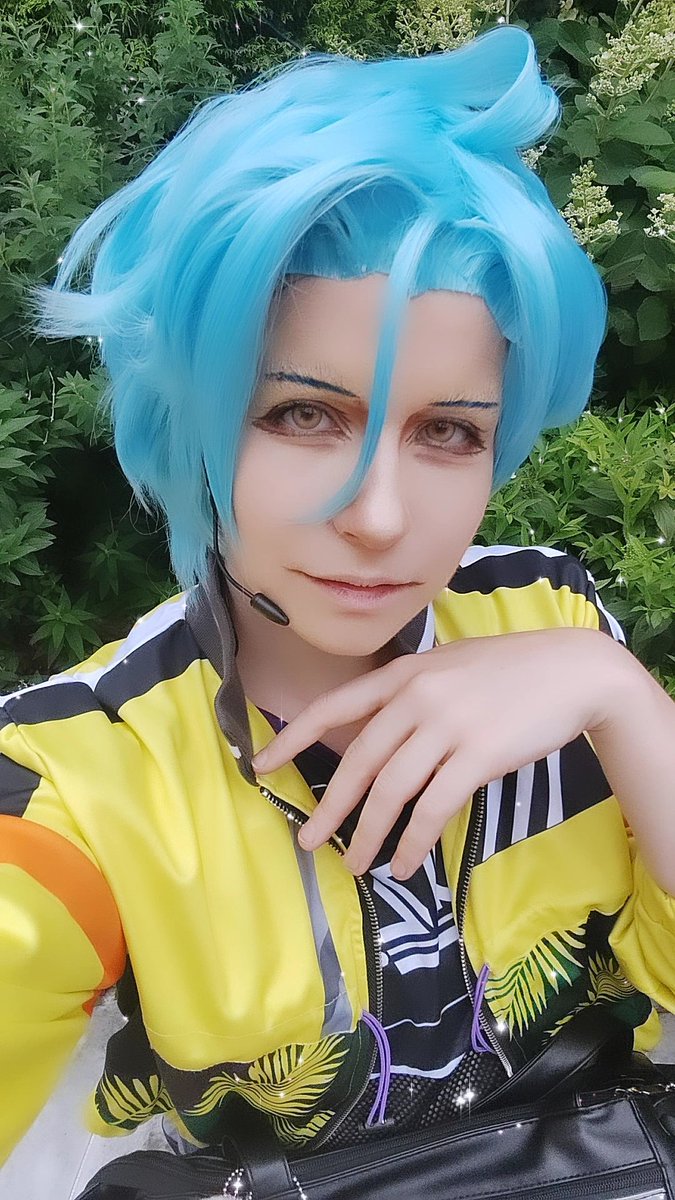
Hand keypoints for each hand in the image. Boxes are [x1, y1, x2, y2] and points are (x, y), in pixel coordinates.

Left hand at [250, 628, 620, 879]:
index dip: (293, 737)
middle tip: (307, 841)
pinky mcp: (477, 756)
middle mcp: (416, 697)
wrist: (571, 672)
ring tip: (357, 865)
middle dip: (329, 807)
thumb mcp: (447, 668)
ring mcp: (446, 726)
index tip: (260, 765)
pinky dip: (412, 841)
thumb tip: (375, 740)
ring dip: (368, 835)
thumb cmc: (509, 671)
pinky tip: (404, 864)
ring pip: (390, 791)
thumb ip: (409, 696)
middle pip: (358, 761)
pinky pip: (432, 808)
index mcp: (402, 674)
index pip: (334, 707)